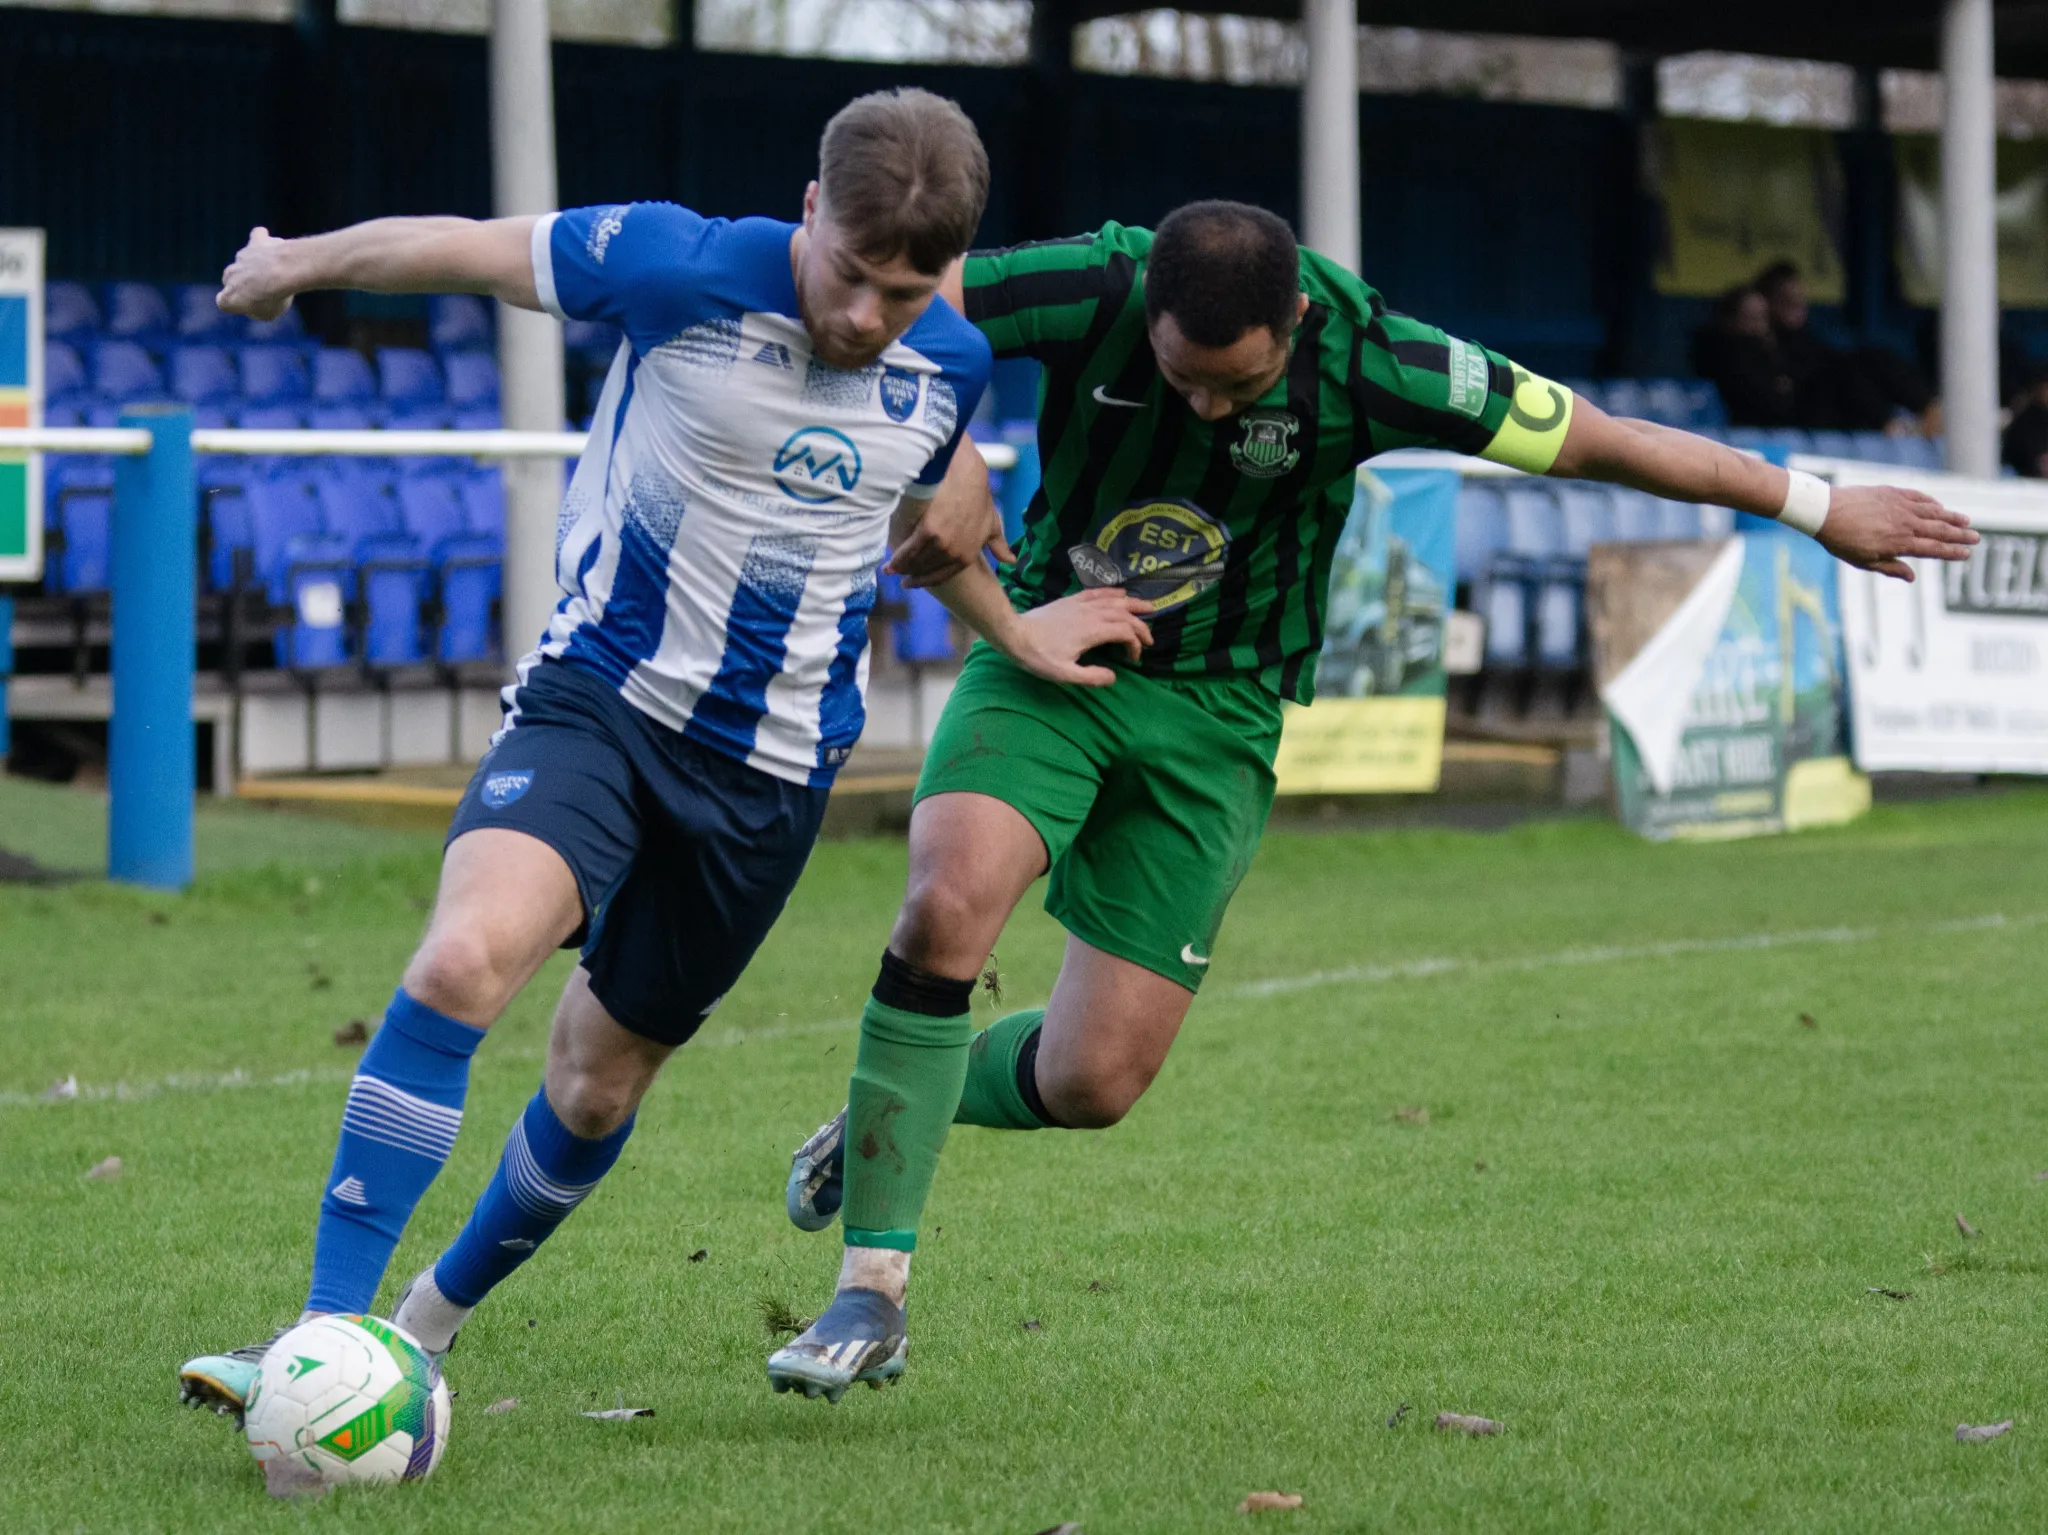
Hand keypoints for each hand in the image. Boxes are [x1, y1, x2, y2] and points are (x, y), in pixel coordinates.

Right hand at [218, 227, 298, 321]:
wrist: (283, 271)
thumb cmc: (275, 297)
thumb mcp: (267, 314)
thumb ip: (257, 310)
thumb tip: (258, 304)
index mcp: (229, 297)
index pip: (224, 302)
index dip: (237, 304)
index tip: (251, 305)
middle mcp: (229, 275)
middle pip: (233, 279)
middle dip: (247, 284)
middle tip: (267, 289)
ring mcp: (241, 257)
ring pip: (246, 261)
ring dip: (257, 266)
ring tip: (277, 272)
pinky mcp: (255, 243)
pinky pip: (257, 237)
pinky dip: (263, 240)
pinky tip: (272, 244)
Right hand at [888, 492, 1015, 588]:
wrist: (966, 475)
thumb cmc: (978, 497)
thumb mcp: (992, 524)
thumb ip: (999, 545)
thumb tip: (1011, 561)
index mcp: (968, 556)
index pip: (942, 575)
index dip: (925, 580)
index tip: (912, 582)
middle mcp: (955, 553)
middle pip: (926, 569)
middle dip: (910, 575)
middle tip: (898, 576)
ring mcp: (942, 543)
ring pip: (916, 561)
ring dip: (901, 568)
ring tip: (889, 569)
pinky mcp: (928, 531)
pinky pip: (909, 549)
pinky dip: (899, 557)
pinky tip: (889, 561)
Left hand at [1006, 589, 1153, 686]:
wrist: (1015, 634)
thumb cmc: (1038, 656)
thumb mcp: (1064, 674)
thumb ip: (1091, 677)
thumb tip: (1114, 676)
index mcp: (1093, 631)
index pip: (1125, 632)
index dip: (1135, 644)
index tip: (1134, 658)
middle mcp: (1091, 614)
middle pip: (1124, 614)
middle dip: (1141, 625)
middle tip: (1151, 638)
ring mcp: (1081, 604)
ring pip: (1114, 600)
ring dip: (1133, 604)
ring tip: (1148, 607)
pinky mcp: (1072, 600)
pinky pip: (1097, 592)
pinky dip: (1112, 592)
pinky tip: (1121, 592)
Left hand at [1815, 484, 1978, 581]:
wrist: (1825, 511)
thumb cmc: (1841, 540)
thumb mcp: (1863, 561)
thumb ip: (1890, 568)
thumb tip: (1911, 578)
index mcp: (1900, 543)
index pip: (1933, 549)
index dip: (1951, 552)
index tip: (1966, 554)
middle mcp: (1905, 524)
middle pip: (1939, 530)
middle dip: (1959, 535)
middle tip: (1976, 538)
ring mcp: (1900, 506)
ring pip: (1933, 512)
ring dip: (1951, 517)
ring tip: (1966, 521)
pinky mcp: (1892, 493)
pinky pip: (1918, 497)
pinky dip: (1931, 502)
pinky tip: (1939, 506)